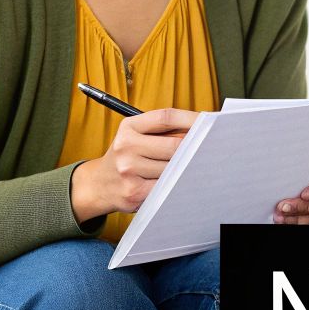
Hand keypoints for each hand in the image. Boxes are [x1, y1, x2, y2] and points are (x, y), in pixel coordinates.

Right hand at [71, 108, 198, 222]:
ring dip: (186, 168)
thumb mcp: (135, 135)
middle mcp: (126, 146)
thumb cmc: (127, 156)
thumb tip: (202, 129)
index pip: (166, 117)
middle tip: (209, 149)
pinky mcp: (135, 192)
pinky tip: (179, 182)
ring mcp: (129, 170)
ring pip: (173, 168)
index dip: (191, 119)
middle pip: (174, 145)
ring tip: (192, 167)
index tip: (209, 122)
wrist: (99, 184)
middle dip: (193, 147)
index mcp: (129, 127)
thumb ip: (163, 131)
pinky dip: (177, 183)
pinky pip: (167, 186)